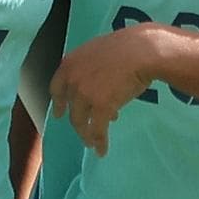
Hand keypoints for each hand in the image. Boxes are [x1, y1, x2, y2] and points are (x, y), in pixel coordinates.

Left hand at [49, 25, 159, 157]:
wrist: (142, 51)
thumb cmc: (126, 48)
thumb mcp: (97, 52)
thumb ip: (89, 69)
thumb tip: (96, 86)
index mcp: (70, 64)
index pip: (57, 88)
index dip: (58, 103)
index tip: (59, 113)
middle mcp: (72, 79)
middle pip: (70, 108)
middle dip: (77, 122)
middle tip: (82, 130)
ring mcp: (85, 93)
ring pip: (80, 122)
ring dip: (87, 135)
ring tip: (93, 142)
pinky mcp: (100, 106)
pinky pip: (97, 130)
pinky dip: (99, 142)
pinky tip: (102, 150)